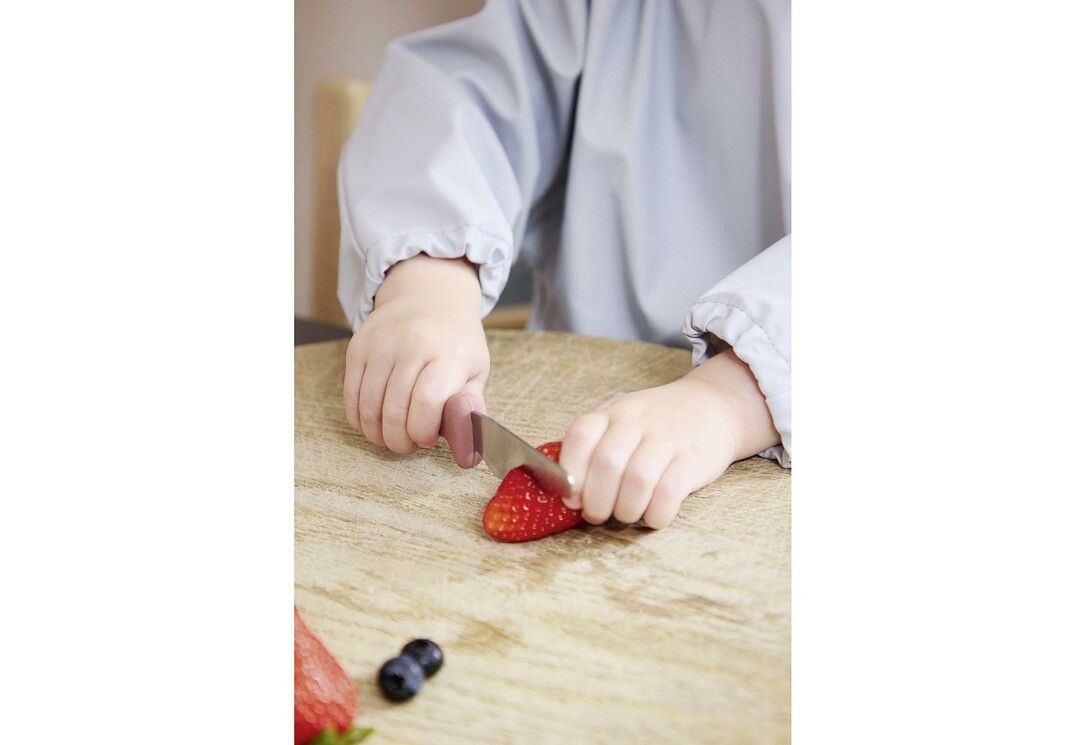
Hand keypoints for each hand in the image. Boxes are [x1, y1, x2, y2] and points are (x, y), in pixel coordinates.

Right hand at [343, 255, 488, 456]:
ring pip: (368, 406)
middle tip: (408, 444)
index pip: (427, 400)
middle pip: (394, 409)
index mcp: (448, 353)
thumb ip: (470, 409)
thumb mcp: (475, 370)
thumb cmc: (455, 342)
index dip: (423, 430)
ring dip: (377, 434)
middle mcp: (413, 344)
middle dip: (399, 440)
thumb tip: (469, 455)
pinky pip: (351, 395)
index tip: (428, 438)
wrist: (429, 296)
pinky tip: (373, 424)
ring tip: (391, 437)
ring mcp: (382, 344)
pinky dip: (359, 419)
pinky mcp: (358, 347)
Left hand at [558, 350, 779, 527]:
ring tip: (625, 515)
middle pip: (607, 464)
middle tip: (597, 515)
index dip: (570, 471)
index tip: (571, 498)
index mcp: (613, 412)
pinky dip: (656, 513)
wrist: (712, 407)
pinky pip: (669, 492)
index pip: (581, 435)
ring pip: (637, 480)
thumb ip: (594, 449)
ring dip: (625, 509)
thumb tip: (568, 494)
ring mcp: (668, 438)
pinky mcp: (693, 459)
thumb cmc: (655, 424)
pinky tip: (653, 516)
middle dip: (596, 501)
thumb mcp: (620, 421)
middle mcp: (637, 421)